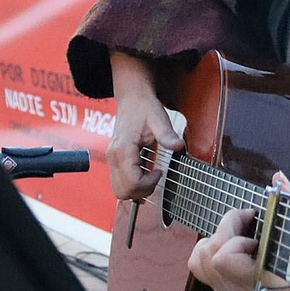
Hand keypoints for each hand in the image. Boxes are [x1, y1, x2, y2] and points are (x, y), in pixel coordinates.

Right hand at [105, 54, 183, 200]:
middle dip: (142, 191)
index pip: (131, 183)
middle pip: (122, 191)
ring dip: (137, 190)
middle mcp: (113, 156)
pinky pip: (119, 182)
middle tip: (156, 177)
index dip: (148, 184)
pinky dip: (132, 185)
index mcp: (123, 149)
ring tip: (151, 176)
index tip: (160, 172)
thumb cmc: (144, 108)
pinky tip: (144, 174)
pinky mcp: (114, 160)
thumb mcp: (159, 119)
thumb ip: (167, 135)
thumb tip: (179, 146)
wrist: (132, 98)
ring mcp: (111, 159)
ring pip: (119, 190)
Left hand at [188, 172, 289, 290]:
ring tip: (242, 234)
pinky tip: (241, 247)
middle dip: (224, 230)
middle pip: (206, 255)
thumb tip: (278, 178)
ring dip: (217, 240)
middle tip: (248, 223)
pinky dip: (217, 251)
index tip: (256, 224)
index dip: (234, 235)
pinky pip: (206, 270)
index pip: (222, 258)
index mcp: (263, 285)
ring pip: (199, 263)